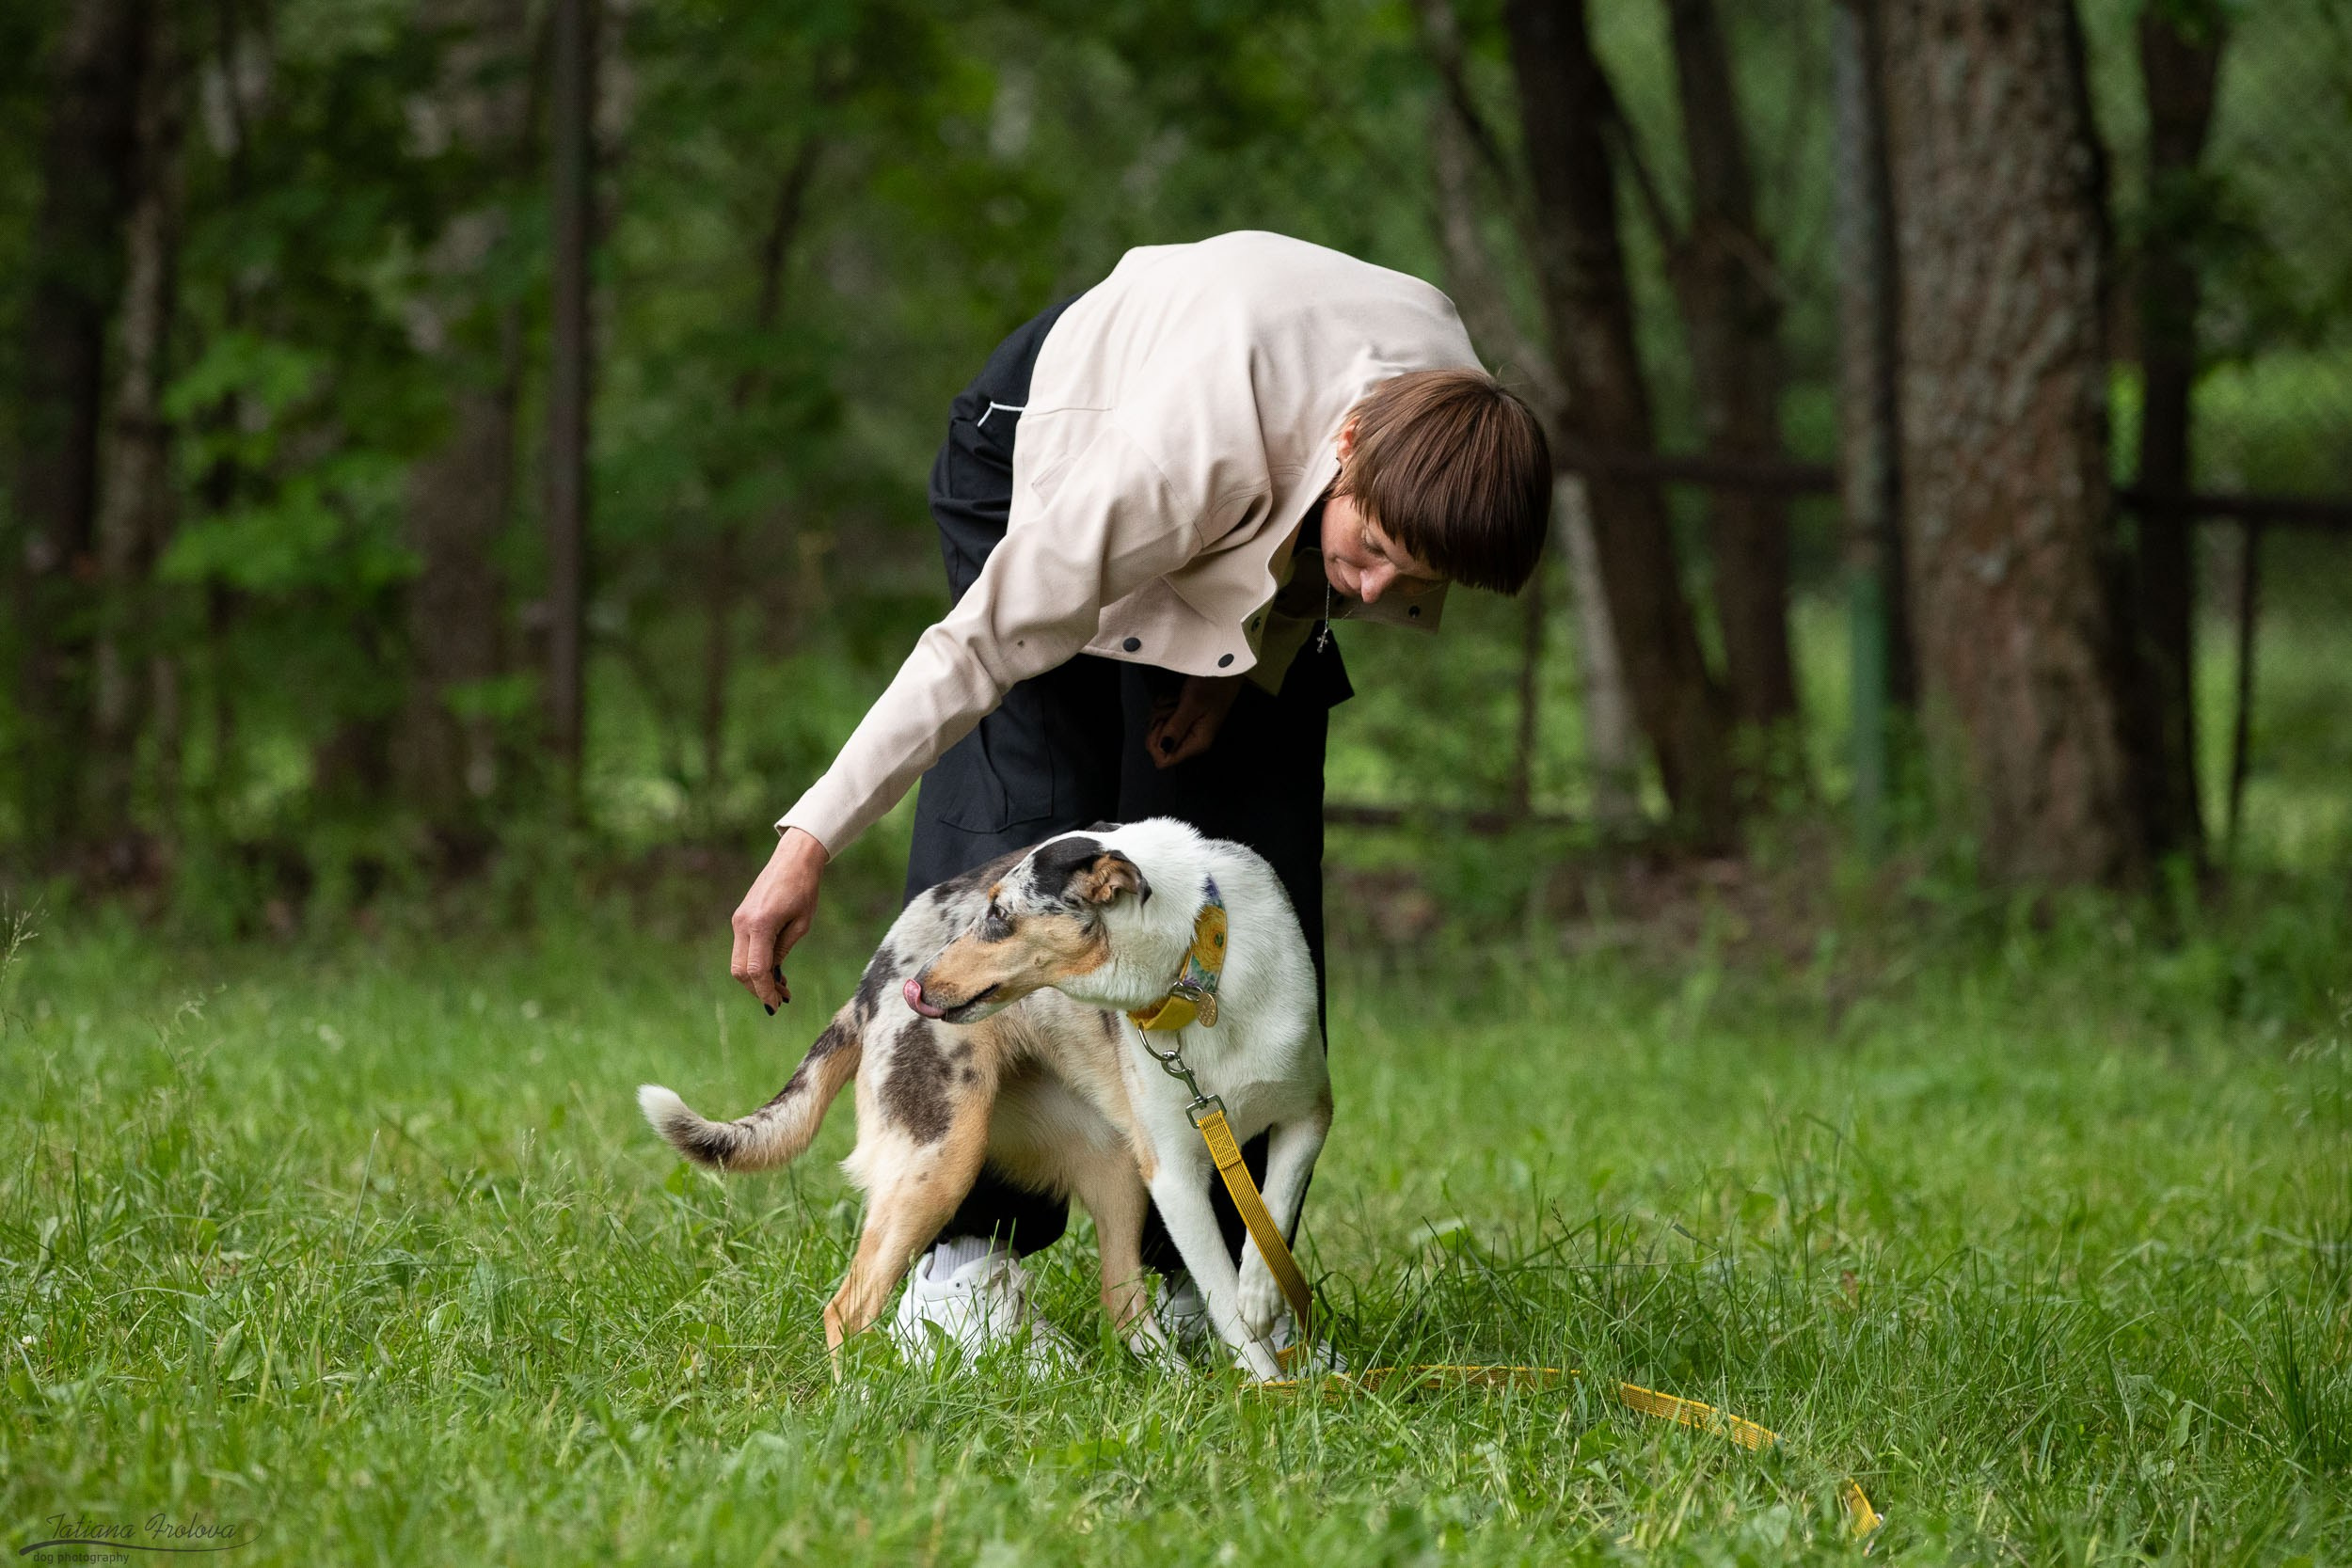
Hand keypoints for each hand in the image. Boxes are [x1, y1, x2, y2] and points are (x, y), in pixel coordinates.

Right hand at [731, 828, 826, 1012]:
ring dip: (756, 978)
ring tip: (781, 986)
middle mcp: (743, 924)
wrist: (793, 859)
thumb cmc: (804, 889)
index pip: (756, 970)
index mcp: (760, 925)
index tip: (777, 1005)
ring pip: (738, 962)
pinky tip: (773, 970)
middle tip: (781, 999)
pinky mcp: (740, 918)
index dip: (765, 991)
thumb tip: (773, 975)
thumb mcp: (801, 924)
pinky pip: (742, 949)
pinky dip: (754, 963)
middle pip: (740, 971)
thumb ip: (783, 950)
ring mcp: (738, 921)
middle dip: (758, 989)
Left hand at [1146, 674, 1243, 768]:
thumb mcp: (1192, 704)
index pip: (1163, 760)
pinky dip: (1164, 704)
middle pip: (1156, 743)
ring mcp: (1185, 729)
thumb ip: (1176, 728)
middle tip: (1173, 706)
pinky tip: (1176, 696)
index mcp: (1196, 744)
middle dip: (1158, 722)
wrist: (1224, 667)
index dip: (1156, 742)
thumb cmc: (1212, 685)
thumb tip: (1162, 750)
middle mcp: (1190, 741)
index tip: (1165, 722)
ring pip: (1157, 727)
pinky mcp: (1182, 718)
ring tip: (1178, 699)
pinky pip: (1162, 715)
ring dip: (1162, 710)